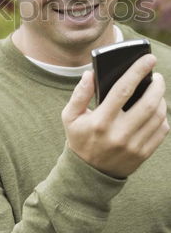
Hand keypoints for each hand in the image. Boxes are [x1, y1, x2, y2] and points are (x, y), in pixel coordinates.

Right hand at [61, 54, 169, 177]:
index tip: (148, 58)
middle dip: (157, 85)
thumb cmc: (79, 138)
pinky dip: (162, 117)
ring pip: (157, 117)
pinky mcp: (142, 154)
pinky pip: (161, 132)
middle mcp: (119, 134)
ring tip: (156, 92)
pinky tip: (156, 110)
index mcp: (100, 121)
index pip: (123, 90)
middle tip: (157, 76)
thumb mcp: (70, 116)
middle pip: (147, 104)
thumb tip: (90, 73)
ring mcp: (133, 146)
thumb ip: (79, 94)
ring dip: (161, 100)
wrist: (88, 174)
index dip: (137, 71)